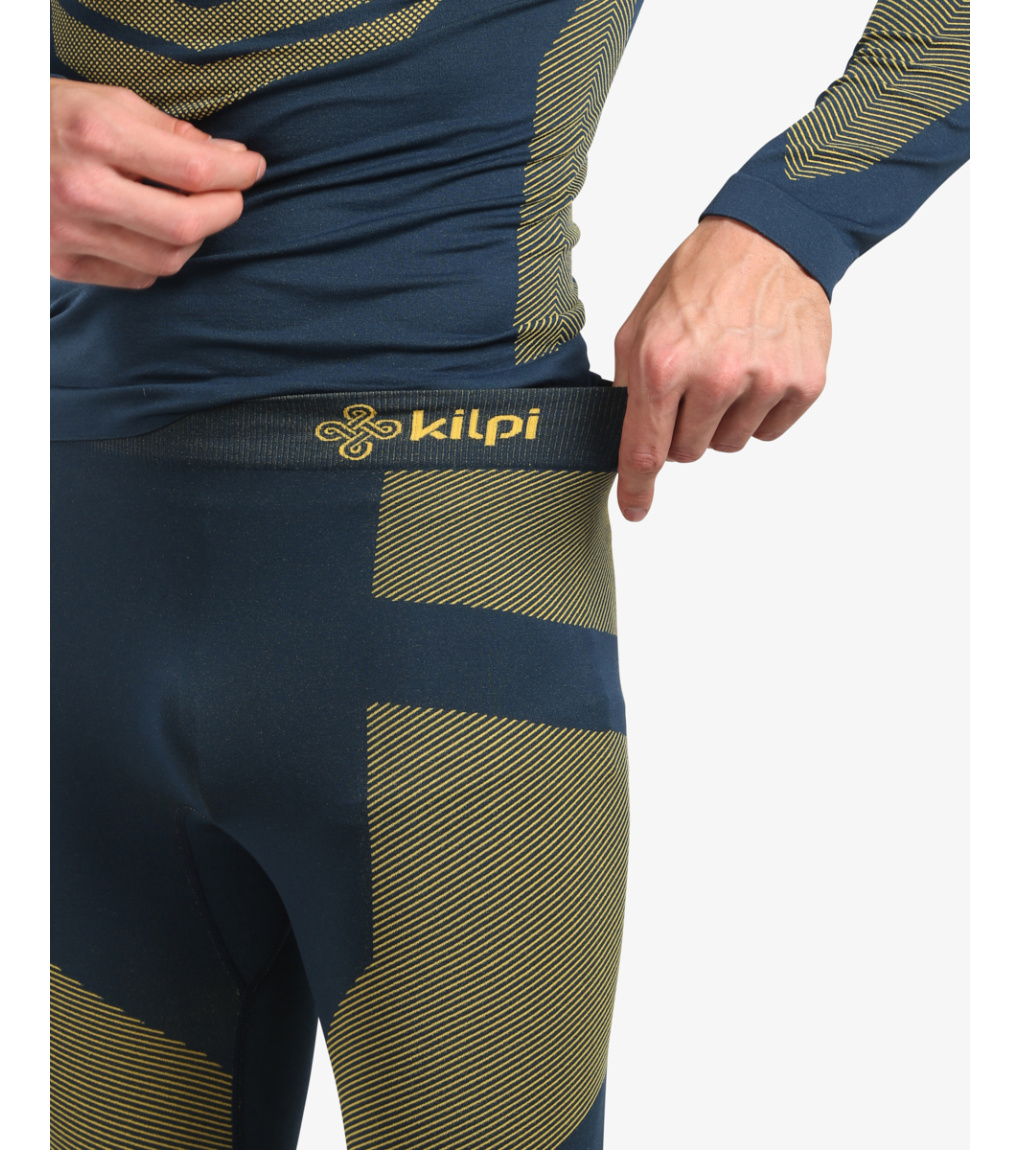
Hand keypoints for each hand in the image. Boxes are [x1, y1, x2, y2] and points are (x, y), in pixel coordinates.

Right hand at [50, 78, 265, 288]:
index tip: (251, 166)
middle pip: (186, 224)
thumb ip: (167, 131)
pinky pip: (135, 277)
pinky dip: (158, 259)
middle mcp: (82, 189)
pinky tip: (155, 233)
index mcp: (94, 135)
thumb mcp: (100, 100)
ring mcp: (69, 232)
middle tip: (232, 196)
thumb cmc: (41, 116)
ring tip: (193, 211)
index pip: (193, 168)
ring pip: (166, 260)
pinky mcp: (61, 263)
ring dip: (195, 238)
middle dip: (224, 211)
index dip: (237, 172)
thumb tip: (227, 156)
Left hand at [613, 215, 831, 519]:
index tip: (635, 510)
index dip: (637, 489)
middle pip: (688, 453)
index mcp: (663, 363)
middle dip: (683, 428)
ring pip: (729, 444)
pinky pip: (769, 431)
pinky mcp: (803, 383)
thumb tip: (623, 443)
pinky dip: (760, 410)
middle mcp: (714, 377)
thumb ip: (628, 387)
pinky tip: (758, 368)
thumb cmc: (698, 279)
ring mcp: (763, 382)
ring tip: (728, 366)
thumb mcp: (640, 324)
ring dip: (723, 419)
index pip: (645, 451)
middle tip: (693, 382)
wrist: (769, 239)